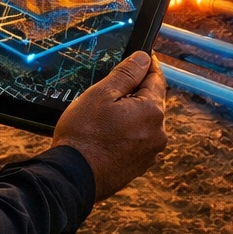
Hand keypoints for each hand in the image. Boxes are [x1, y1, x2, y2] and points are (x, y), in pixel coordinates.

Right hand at [52, 51, 166, 201]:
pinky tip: (107, 133)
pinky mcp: (139, 166)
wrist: (73, 177)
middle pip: (152, 101)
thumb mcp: (101, 94)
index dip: (147, 65)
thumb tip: (144, 58)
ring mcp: (150, 152)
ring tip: (105, 113)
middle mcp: (158, 133)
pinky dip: (127, 132)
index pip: (156, 79)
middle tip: (113, 86)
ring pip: (144, 121)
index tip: (142, 56)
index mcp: (152, 111)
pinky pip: (138, 140)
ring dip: (132, 113)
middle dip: (137, 91)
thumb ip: (127, 73)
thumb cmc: (84, 134)